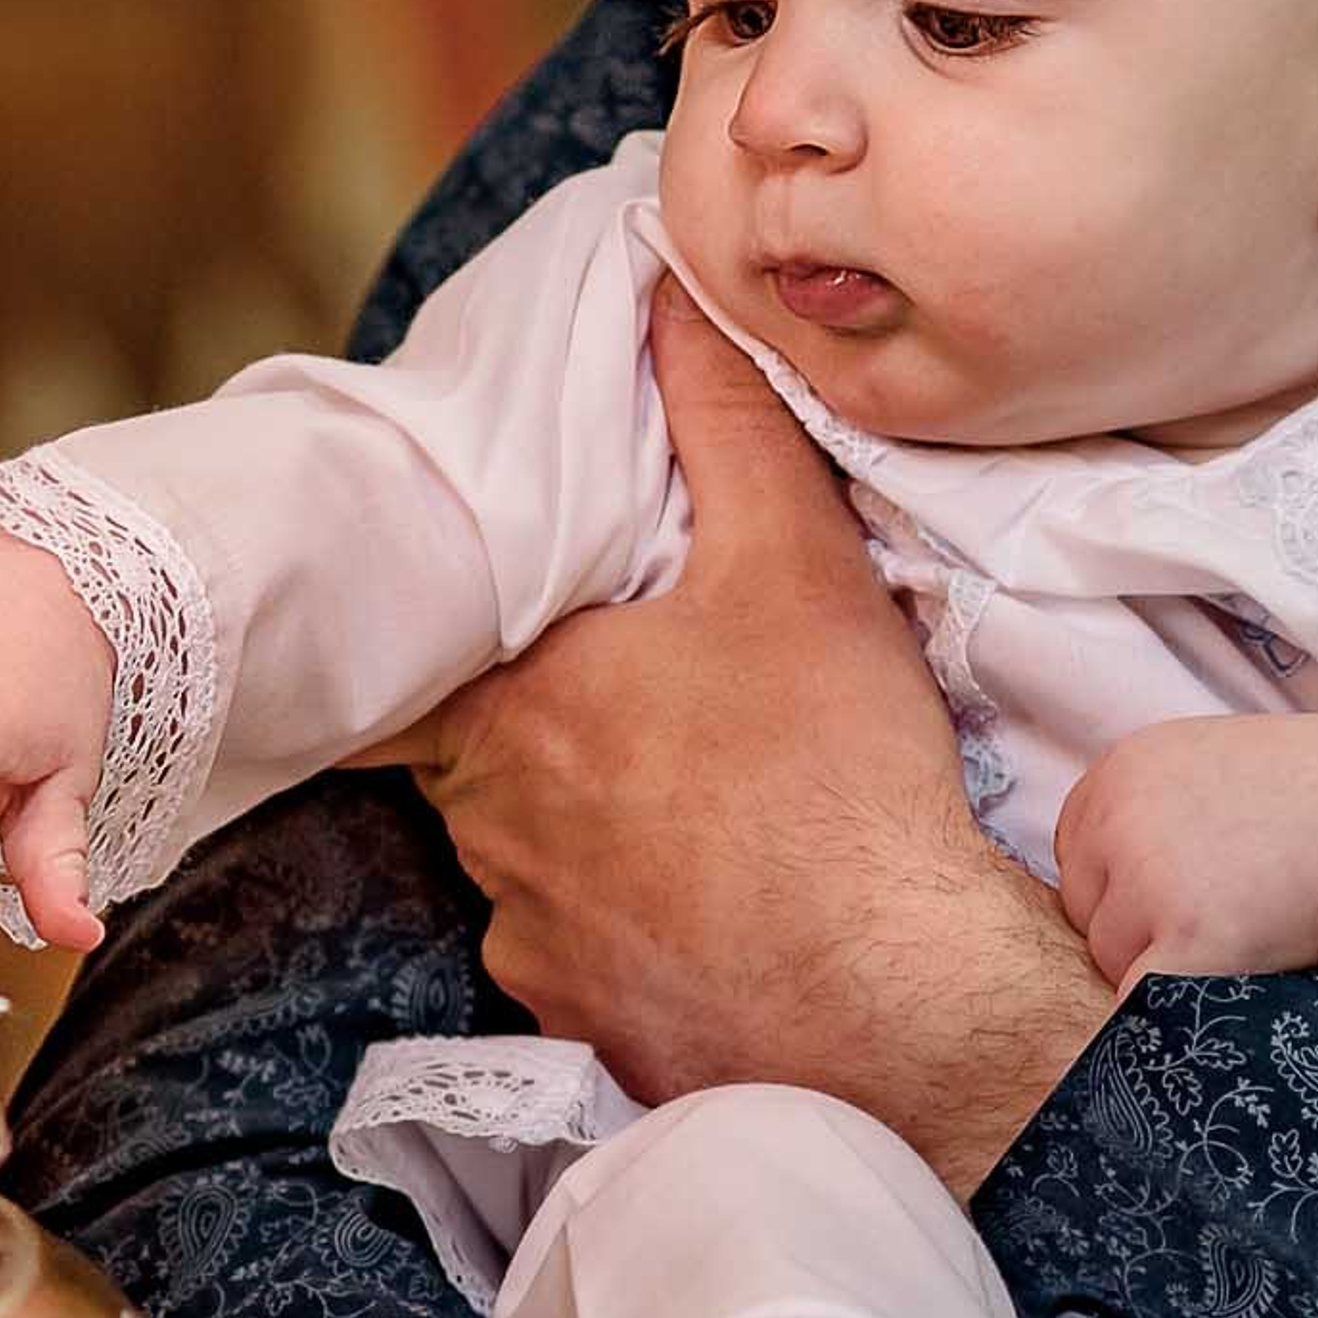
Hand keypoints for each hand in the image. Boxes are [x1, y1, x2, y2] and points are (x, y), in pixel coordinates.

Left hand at [373, 279, 1112, 1194]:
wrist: (897, 1002)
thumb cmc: (831, 775)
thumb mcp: (792, 562)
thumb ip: (721, 420)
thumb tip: (667, 297)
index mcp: (511, 703)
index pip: (421, 653)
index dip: (450, 625)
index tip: (482, 612)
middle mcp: (488, 826)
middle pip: (469, 750)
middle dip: (530, 719)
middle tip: (620, 693)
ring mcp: (527, 936)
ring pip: (519, 853)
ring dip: (573, 823)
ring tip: (677, 796)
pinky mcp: (579, 1020)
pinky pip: (571, 951)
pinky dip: (617, 922)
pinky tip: (698, 903)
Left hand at [1053, 715, 1317, 994]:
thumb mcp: (1221, 768)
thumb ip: (1158, 805)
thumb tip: (1111, 870)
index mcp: (1124, 769)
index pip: (1078, 853)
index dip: (1124, 888)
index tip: (1183, 896)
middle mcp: (1122, 817)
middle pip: (1088, 911)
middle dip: (1138, 934)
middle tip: (1224, 926)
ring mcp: (1150, 879)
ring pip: (1114, 963)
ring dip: (1165, 973)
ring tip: (1246, 950)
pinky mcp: (1190, 940)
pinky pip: (1143, 1007)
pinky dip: (1176, 1019)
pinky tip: (1229, 1000)